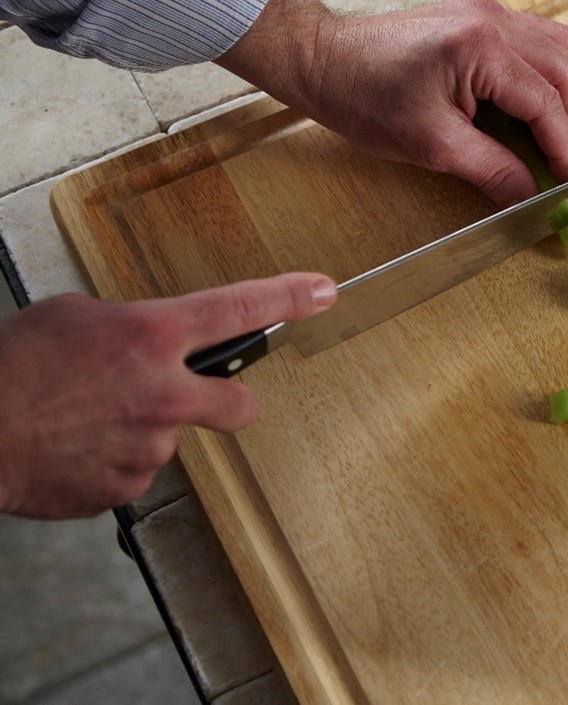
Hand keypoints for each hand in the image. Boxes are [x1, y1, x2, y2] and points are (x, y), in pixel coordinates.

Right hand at [0, 272, 336, 519]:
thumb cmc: (8, 368)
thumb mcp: (74, 317)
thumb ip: (130, 329)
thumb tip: (148, 344)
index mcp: (151, 335)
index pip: (240, 308)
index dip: (289, 299)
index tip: (322, 293)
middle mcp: (163, 392)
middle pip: (239, 404)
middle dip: (230, 402)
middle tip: (196, 397)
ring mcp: (148, 446)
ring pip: (167, 437)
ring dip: (139, 429)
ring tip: (83, 419)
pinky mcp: (125, 488)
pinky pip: (132, 471)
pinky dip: (109, 461)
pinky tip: (73, 448)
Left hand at [216, 0, 567, 206]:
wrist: (325, 61)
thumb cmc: (365, 96)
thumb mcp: (432, 145)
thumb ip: (491, 170)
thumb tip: (530, 197)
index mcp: (481, 46)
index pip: (546, 101)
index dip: (563, 147)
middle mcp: (493, 20)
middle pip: (564, 69)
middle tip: (565, 166)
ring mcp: (489, 12)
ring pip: (560, 49)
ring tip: (558, 138)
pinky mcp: (480, 17)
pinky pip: (538, 41)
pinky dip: (549, 77)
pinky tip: (539, 108)